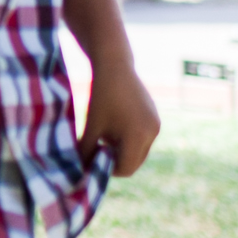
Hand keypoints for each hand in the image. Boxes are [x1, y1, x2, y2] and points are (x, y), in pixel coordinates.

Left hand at [79, 60, 159, 174]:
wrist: (115, 65)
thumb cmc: (100, 96)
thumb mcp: (91, 126)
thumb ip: (86, 151)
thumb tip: (81, 171)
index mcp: (138, 136)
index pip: (125, 168)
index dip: (107, 169)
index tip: (92, 157)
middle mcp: (152, 133)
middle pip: (134, 162)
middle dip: (116, 161)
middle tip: (97, 149)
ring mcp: (156, 125)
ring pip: (139, 151)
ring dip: (123, 150)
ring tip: (104, 135)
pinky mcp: (155, 118)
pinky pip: (143, 138)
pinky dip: (129, 139)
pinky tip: (114, 125)